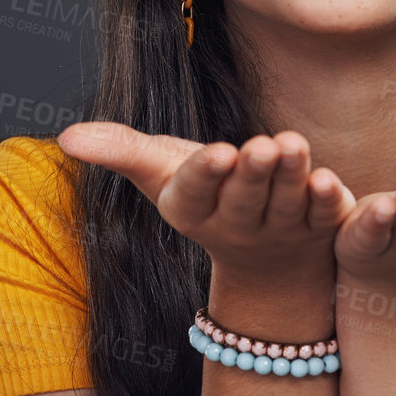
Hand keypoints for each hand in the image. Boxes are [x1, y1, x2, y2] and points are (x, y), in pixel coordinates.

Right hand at [57, 122, 352, 290]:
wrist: (267, 260)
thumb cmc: (206, 192)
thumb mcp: (161, 170)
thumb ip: (121, 149)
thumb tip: (66, 136)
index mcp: (193, 210)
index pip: (195, 195)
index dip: (204, 175)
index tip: (214, 152)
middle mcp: (236, 225)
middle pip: (243, 200)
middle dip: (251, 173)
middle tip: (261, 145)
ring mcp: (281, 230)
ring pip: (287, 204)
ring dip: (291, 176)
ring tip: (292, 145)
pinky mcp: (320, 227)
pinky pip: (325, 215)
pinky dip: (328, 200)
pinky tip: (329, 180)